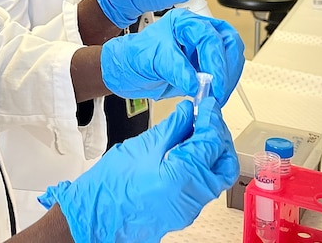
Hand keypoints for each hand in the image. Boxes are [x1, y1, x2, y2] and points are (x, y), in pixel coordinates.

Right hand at [38, 98, 238, 242]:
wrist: (96, 217)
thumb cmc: (111, 186)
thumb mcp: (141, 147)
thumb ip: (171, 129)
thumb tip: (188, 113)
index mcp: (183, 176)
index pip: (211, 142)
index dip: (212, 119)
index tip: (208, 105)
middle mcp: (193, 196)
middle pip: (224, 163)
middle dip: (219, 138)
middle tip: (205, 119)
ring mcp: (190, 208)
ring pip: (216, 176)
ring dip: (211, 153)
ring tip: (194, 133)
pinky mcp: (183, 213)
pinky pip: (202, 187)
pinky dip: (201, 167)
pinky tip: (185, 152)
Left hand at [100, 8, 243, 104]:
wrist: (128, 71)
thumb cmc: (134, 58)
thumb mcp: (151, 60)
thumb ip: (174, 69)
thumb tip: (196, 83)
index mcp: (183, 22)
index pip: (210, 37)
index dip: (215, 61)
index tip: (213, 84)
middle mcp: (196, 31)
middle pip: (228, 43)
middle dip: (227, 69)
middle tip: (219, 91)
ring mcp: (202, 47)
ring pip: (231, 56)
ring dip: (229, 77)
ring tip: (216, 95)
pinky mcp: (205, 63)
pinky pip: (224, 70)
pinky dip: (224, 83)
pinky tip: (214, 95)